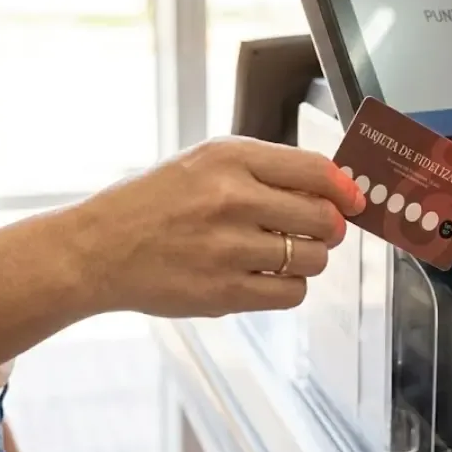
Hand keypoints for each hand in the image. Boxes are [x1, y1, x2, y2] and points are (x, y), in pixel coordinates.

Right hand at [68, 137, 365, 317]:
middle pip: (323, 218)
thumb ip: (265, 170)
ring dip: (311, 258)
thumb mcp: (204, 163)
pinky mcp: (224, 292)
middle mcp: (231, 199)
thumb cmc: (156, 203)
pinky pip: (291, 293)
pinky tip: (269, 275)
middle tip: (319, 230)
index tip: (353, 199)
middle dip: (331, 227)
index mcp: (229, 158)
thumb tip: (333, 189)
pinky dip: (290, 286)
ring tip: (285, 252)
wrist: (98, 248)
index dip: (345, 188)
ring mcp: (227, 248)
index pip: (315, 169)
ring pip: (313, 259)